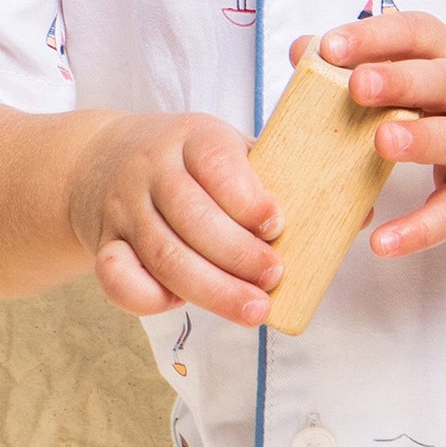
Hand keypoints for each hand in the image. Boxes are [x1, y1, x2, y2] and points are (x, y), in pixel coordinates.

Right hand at [67, 110, 285, 325]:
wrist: (102, 159)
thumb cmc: (186, 161)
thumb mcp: (223, 147)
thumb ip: (266, 177)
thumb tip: (342, 218)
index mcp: (192, 138)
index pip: (215, 164)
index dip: (247, 199)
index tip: (277, 225)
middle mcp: (153, 170)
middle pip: (191, 217)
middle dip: (238, 254)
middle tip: (273, 277)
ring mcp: (126, 209)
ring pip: (164, 255)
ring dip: (212, 289)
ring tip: (252, 308)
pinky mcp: (106, 245)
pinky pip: (118, 278)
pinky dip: (149, 299)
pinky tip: (181, 305)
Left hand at [307, 12, 445, 256]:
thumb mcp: (433, 61)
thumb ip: (370, 56)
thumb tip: (301, 49)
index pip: (413, 33)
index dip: (373, 38)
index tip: (330, 46)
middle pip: (440, 81)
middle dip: (399, 81)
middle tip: (358, 85)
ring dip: (422, 140)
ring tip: (383, 143)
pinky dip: (422, 228)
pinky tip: (385, 242)